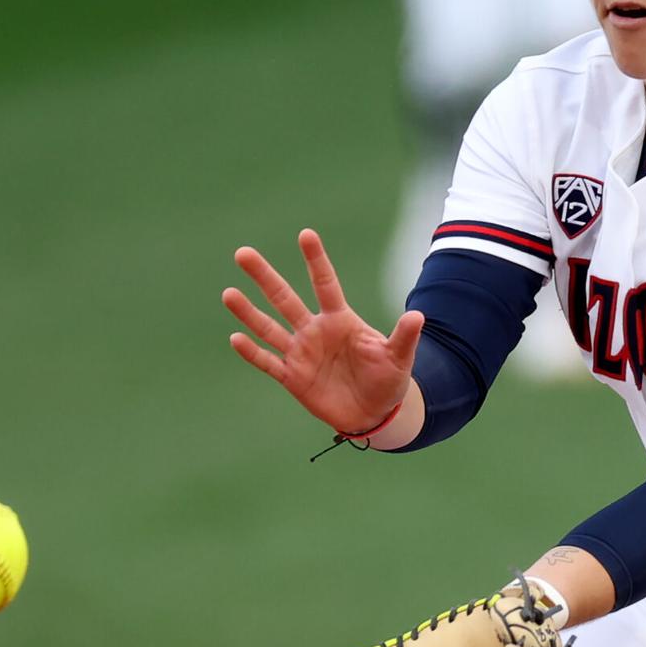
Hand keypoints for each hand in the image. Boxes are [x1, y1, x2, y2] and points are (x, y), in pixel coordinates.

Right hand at [222, 230, 424, 433]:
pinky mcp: (293, 377)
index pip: (325, 284)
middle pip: (284, 298)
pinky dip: (252, 353)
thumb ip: (403, 337)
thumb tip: (417, 316)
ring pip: (269, 327)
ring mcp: (301, 353)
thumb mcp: (398, 357)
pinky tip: (235, 338)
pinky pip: (269, 362)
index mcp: (340, 319)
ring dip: (249, 312)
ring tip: (228, 293)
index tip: (305, 234)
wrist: (374, 412)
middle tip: (243, 253)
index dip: (315, 260)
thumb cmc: (388, 379)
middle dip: (264, 276)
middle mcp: (315, 330)